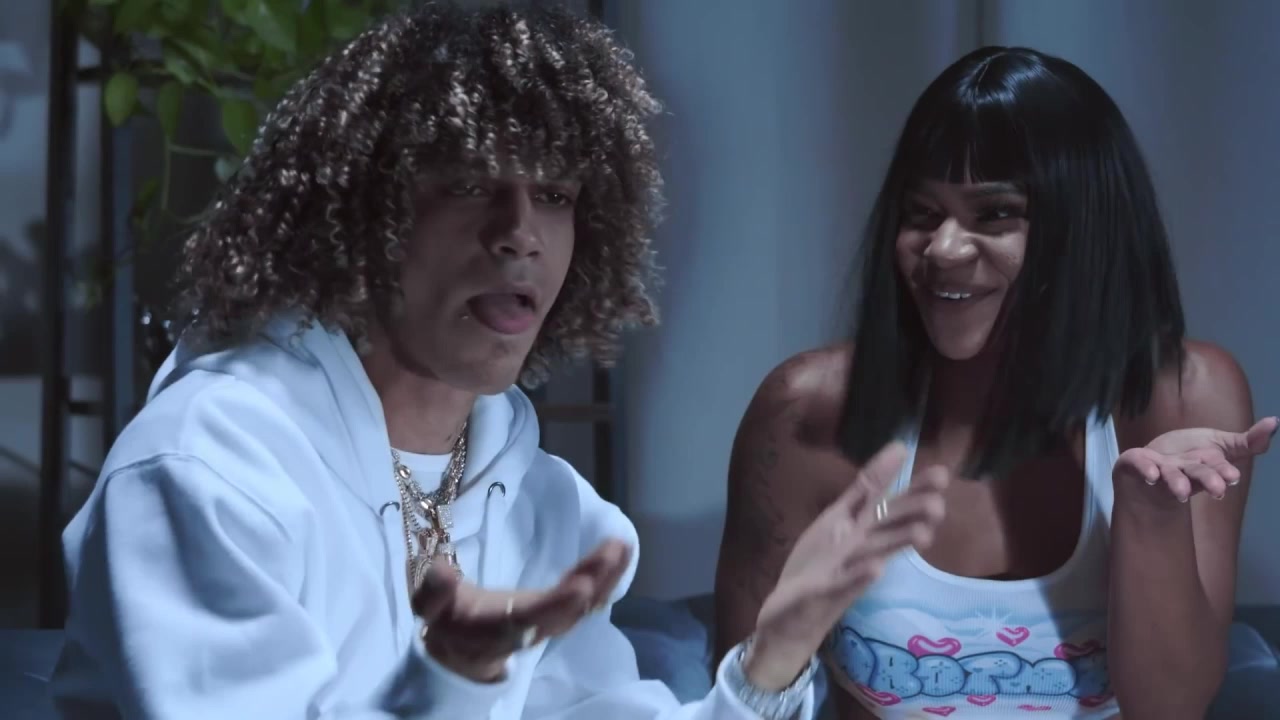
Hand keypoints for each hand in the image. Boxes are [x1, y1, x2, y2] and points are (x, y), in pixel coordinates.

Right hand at [412, 539, 631, 681]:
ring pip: (583, 606)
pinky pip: (587, 598)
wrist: (462, 647)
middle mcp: (531, 628)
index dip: (557, 605)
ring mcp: (549, 622)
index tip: (581, 585)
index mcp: (499, 628)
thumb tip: (443, 570)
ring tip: (623, 545)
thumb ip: (433, 592)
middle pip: (568, 612)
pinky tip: (620, 553)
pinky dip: (605, 577)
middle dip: (593, 584)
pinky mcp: (558, 611)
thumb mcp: (428, 608)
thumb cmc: (447, 620)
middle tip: (614, 551)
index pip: (532, 619)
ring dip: (607, 578)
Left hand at [743, 441, 950, 689]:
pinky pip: (842, 583)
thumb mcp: (834, 524)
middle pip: (887, 524)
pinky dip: (859, 575)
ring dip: (898, 544)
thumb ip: (861, 494)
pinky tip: (878, 568)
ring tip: (924, 535)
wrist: (792, 620)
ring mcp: (843, 571)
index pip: (882, 499)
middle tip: (940, 506)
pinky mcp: (824, 593)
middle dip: (912, 514)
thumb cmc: (815, 567)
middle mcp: (856, 547)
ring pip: (875, 552)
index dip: (907, 484)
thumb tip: (891, 455)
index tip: (940, 471)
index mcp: (854, 526)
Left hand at [1113, 416, 1276, 505]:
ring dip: (1177, 484)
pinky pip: (1139, 466)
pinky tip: (1149, 475)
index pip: (1219, 469)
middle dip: (1209, 481)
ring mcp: (1162, 470)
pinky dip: (1143, 469)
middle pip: (1199, 475)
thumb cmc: (1190, 457)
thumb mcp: (1221, 445)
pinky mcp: (1139, 464)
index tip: (1233, 478)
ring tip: (1182, 492)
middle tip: (1218, 490)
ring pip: (1172, 477)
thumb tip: (1275, 422)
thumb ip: (1248, 441)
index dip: (1225, 473)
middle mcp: (1186, 471)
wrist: (1151, 468)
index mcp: (1207, 466)